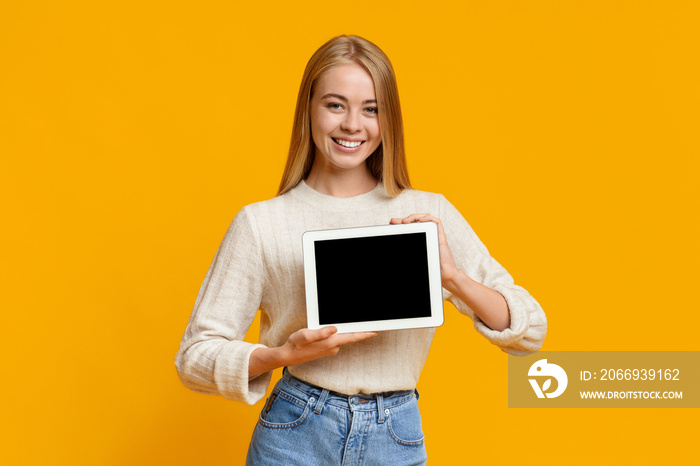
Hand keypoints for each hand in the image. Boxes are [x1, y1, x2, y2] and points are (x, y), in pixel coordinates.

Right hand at [249, 327, 376, 377]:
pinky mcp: (327, 348)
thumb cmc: (296, 344)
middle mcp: (333, 347)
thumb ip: (321, 332)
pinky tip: (335, 328)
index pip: (352, 337)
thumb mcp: (306, 334)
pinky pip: (336, 339)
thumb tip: (334, 328)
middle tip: (368, 322)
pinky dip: (339, 334)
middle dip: (358, 329)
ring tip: (351, 321)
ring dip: (346, 331)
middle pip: (350, 336)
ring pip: (342, 337)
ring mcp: (331, 348)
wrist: (289, 356)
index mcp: (330, 342)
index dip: (365, 334)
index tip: (376, 331)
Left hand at [390, 214, 459, 282]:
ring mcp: (434, 234)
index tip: (391, 222)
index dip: (401, 222)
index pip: (411, 225)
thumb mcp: (416, 256)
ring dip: (414, 216)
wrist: (445, 274)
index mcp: (421, 237)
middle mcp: (428, 234)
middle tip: (395, 222)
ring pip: (426, 218)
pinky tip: (420, 220)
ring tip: (406, 221)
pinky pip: (437, 222)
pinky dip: (428, 218)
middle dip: (404, 219)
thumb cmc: (431, 267)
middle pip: (416, 220)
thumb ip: (410, 246)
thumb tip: (395, 242)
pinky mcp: (441, 235)